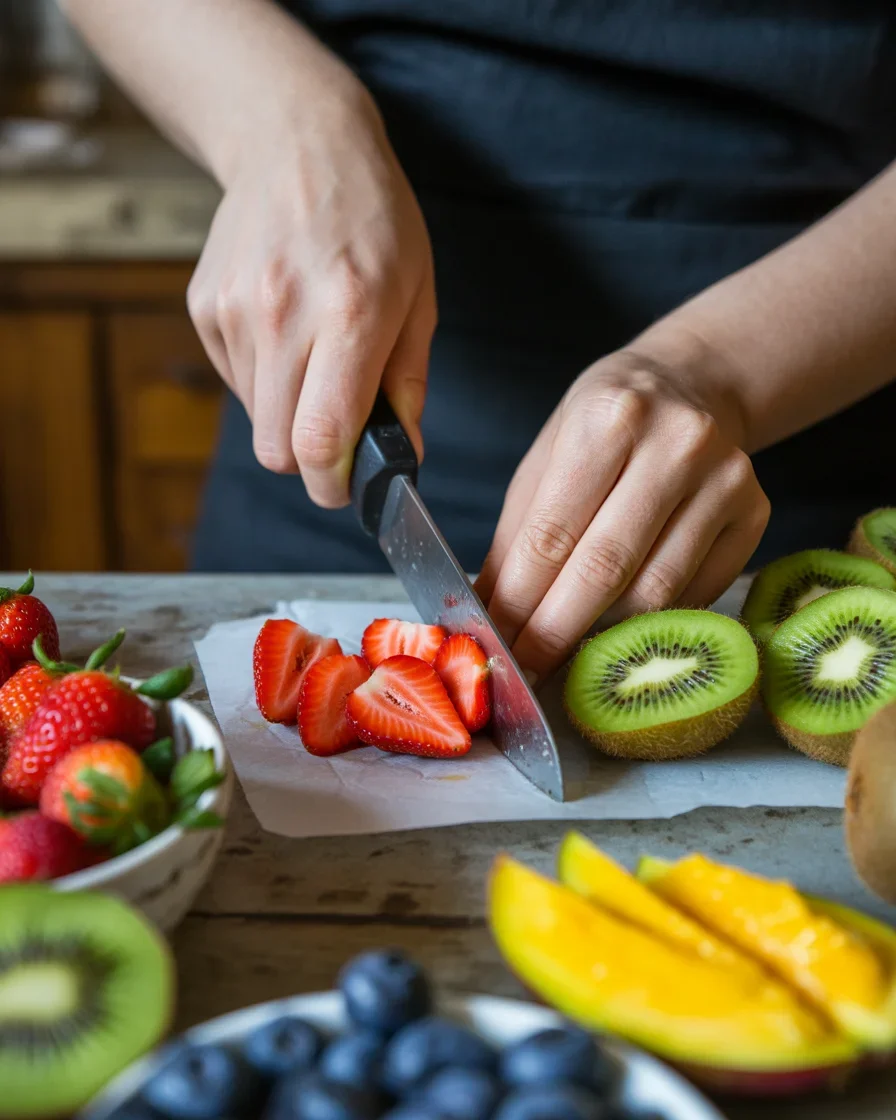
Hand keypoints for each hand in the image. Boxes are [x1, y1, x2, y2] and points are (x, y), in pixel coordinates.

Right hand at [187, 82, 435, 507]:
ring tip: (315, 359)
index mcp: (350, 314)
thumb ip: (408, 384)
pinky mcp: (205, 308)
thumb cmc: (374, 220)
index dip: (334, 485)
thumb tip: (403, 455)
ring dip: (286, 416)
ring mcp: (235, 311)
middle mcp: (283, 315)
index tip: (347, 489)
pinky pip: (235, 382)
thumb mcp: (418, 295)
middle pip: (277, 449)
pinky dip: (263, 380)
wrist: (296, 142)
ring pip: (254, 421)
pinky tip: (285, 333)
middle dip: (309, 462)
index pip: (322, 438)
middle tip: (337, 437)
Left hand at [475, 347, 769, 680]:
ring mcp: (725, 479)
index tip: (498, 643)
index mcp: (609, 418)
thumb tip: (492, 613)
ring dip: (604, 634)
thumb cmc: (606, 424)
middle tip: (527, 669)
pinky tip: (624, 623)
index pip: (553, 533)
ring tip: (569, 651)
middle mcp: (676, 443)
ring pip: (656, 591)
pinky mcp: (756, 512)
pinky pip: (695, 593)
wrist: (694, 384)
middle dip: (556, 630)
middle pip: (606, 567)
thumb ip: (518, 535)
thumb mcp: (548, 457)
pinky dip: (652, 620)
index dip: (520, 600)